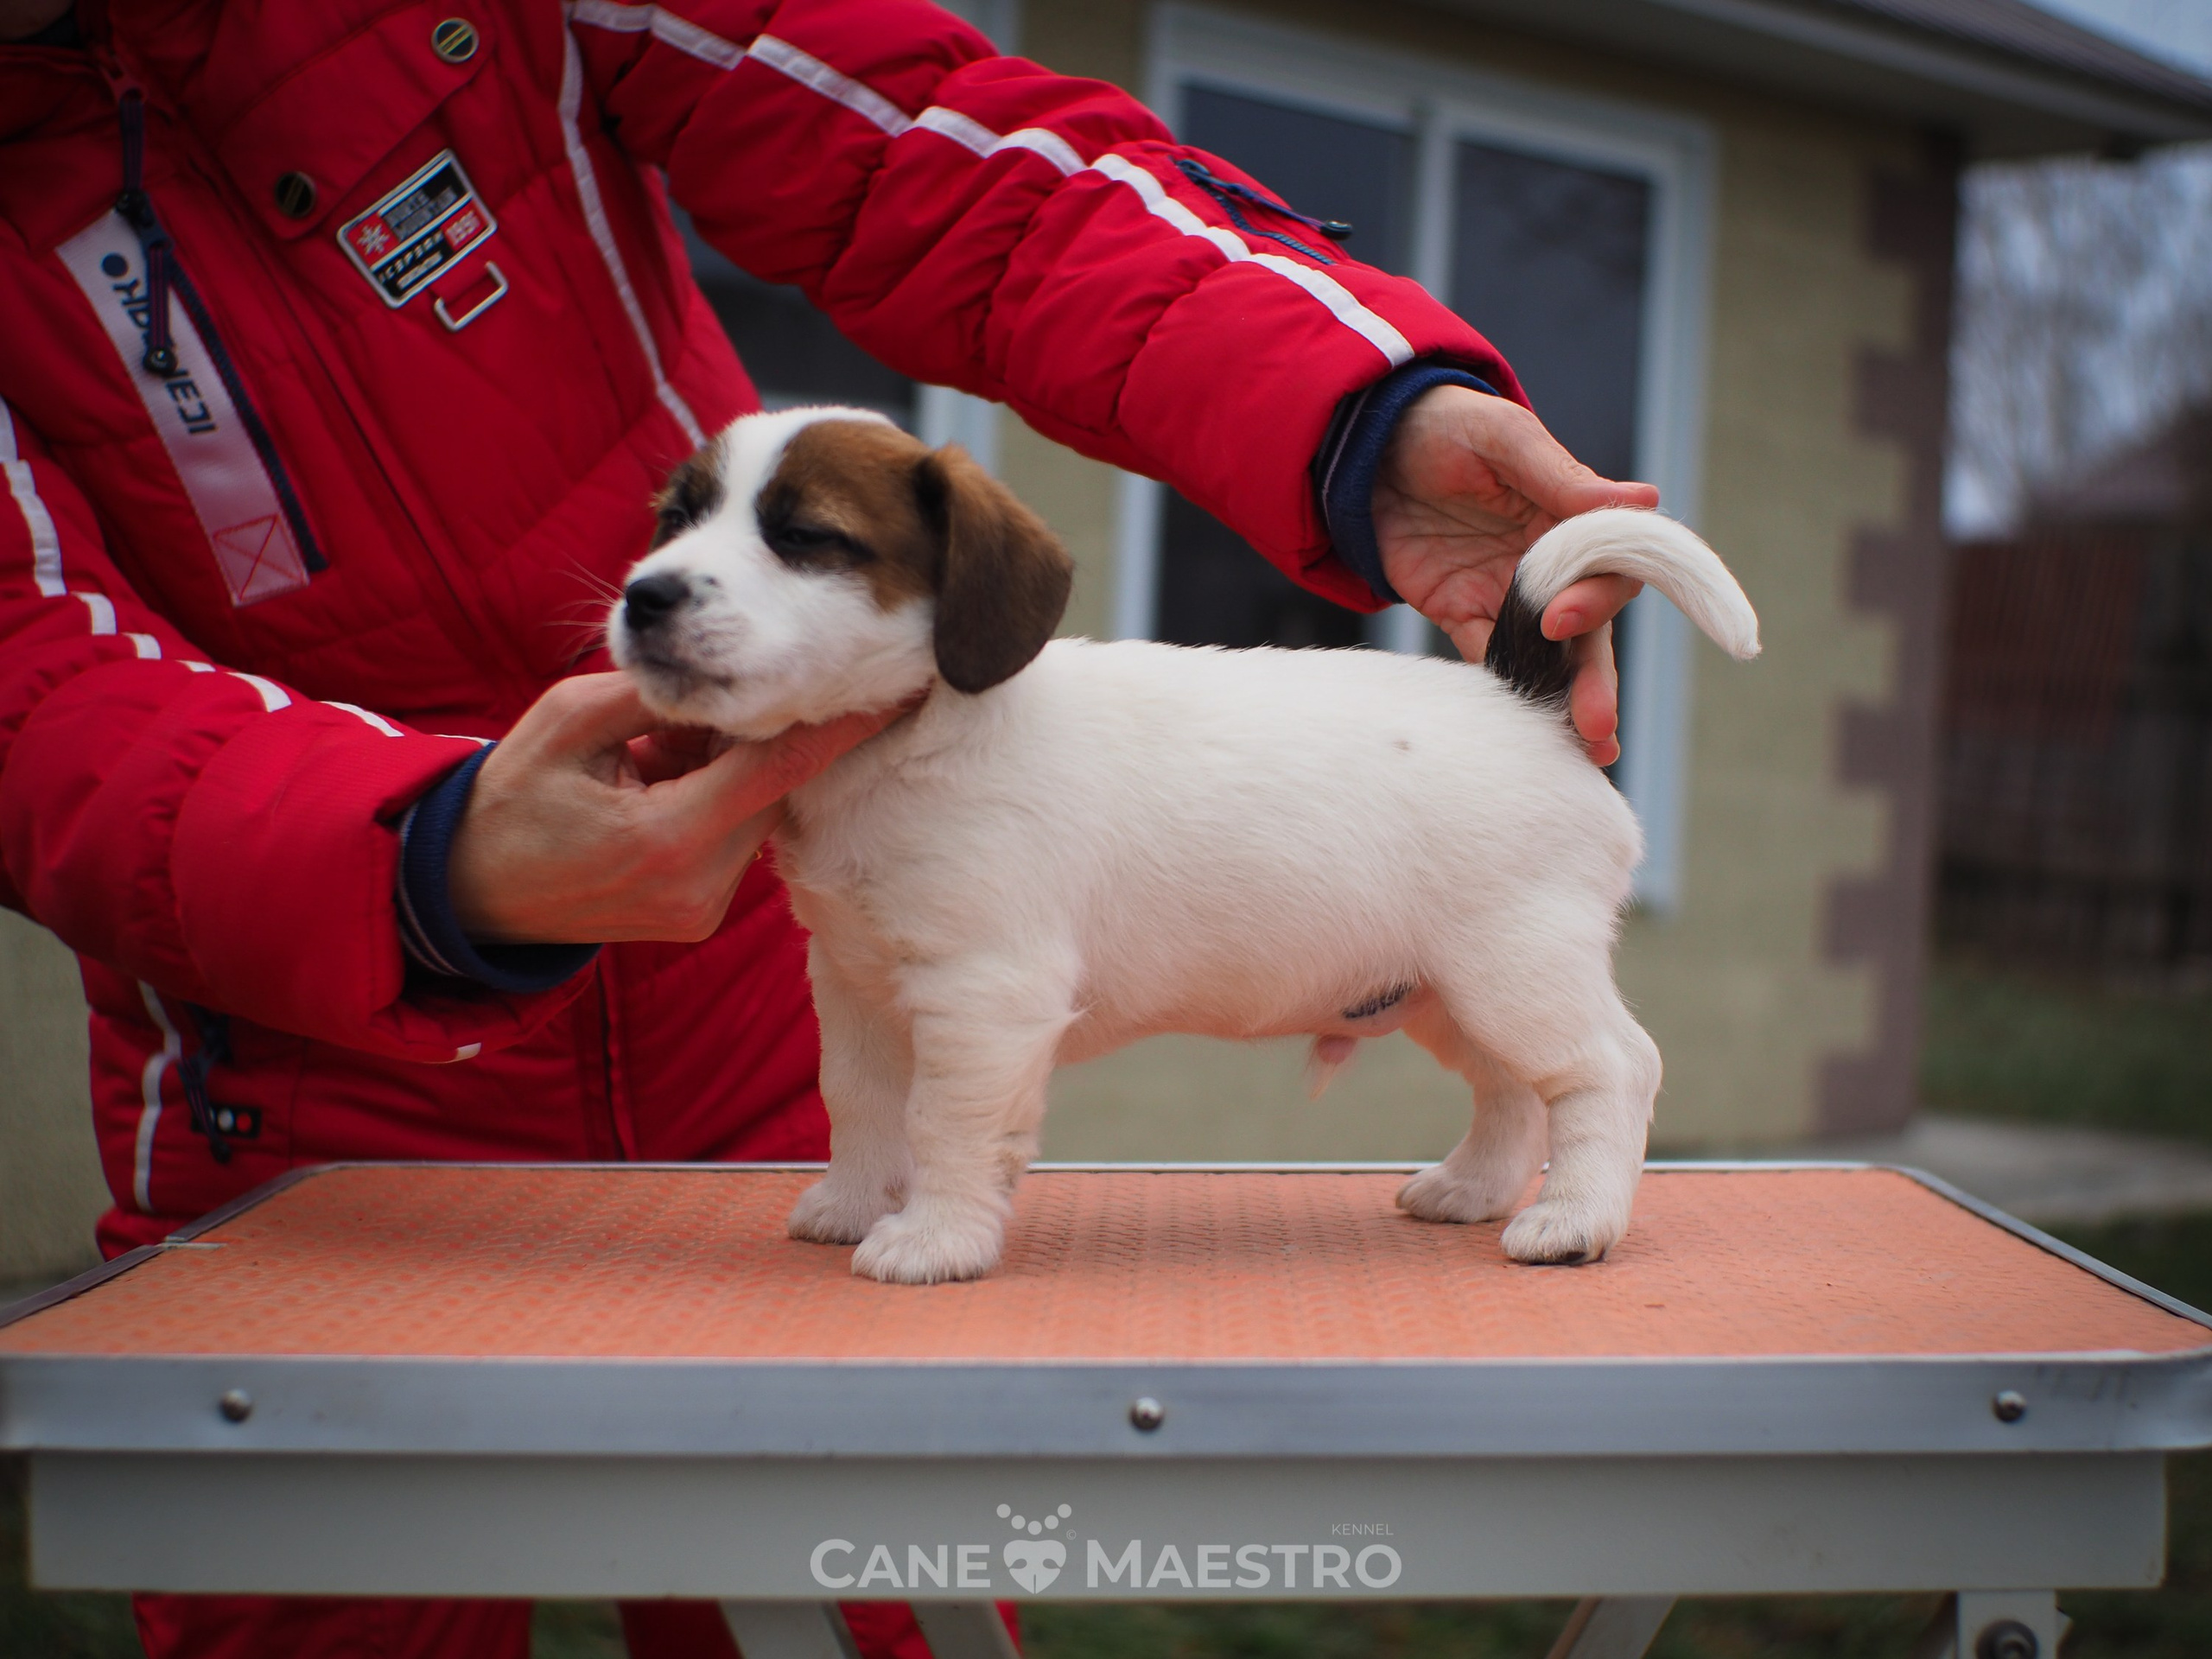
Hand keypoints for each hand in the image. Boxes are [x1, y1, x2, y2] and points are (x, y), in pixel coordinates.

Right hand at [447, 672, 901, 943]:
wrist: (468, 893)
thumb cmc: (510, 799)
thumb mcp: (568, 724)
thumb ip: (651, 694)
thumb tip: (722, 659)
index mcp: (669, 840)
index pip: (778, 769)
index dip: (837, 726)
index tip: (890, 688)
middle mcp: (699, 886)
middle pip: (771, 789)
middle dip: (764, 734)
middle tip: (761, 679)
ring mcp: (700, 911)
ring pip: (755, 812)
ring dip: (733, 767)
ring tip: (670, 742)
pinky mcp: (697, 917)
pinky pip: (733, 839)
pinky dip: (717, 799)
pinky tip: (667, 777)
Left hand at [1375, 385, 1659, 764]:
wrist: (1372, 443)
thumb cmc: (1449, 424)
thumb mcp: (1502, 438)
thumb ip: (1561, 477)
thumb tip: (1646, 501)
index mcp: (1573, 521)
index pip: (1610, 570)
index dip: (1594, 598)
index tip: (1560, 617)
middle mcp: (1553, 566)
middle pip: (1588, 632)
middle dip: (1594, 680)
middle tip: (1598, 726)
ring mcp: (1509, 595)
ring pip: (1548, 660)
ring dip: (1565, 704)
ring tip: (1588, 754)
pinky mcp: (1464, 614)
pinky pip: (1488, 662)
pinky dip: (1504, 697)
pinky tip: (1519, 737)